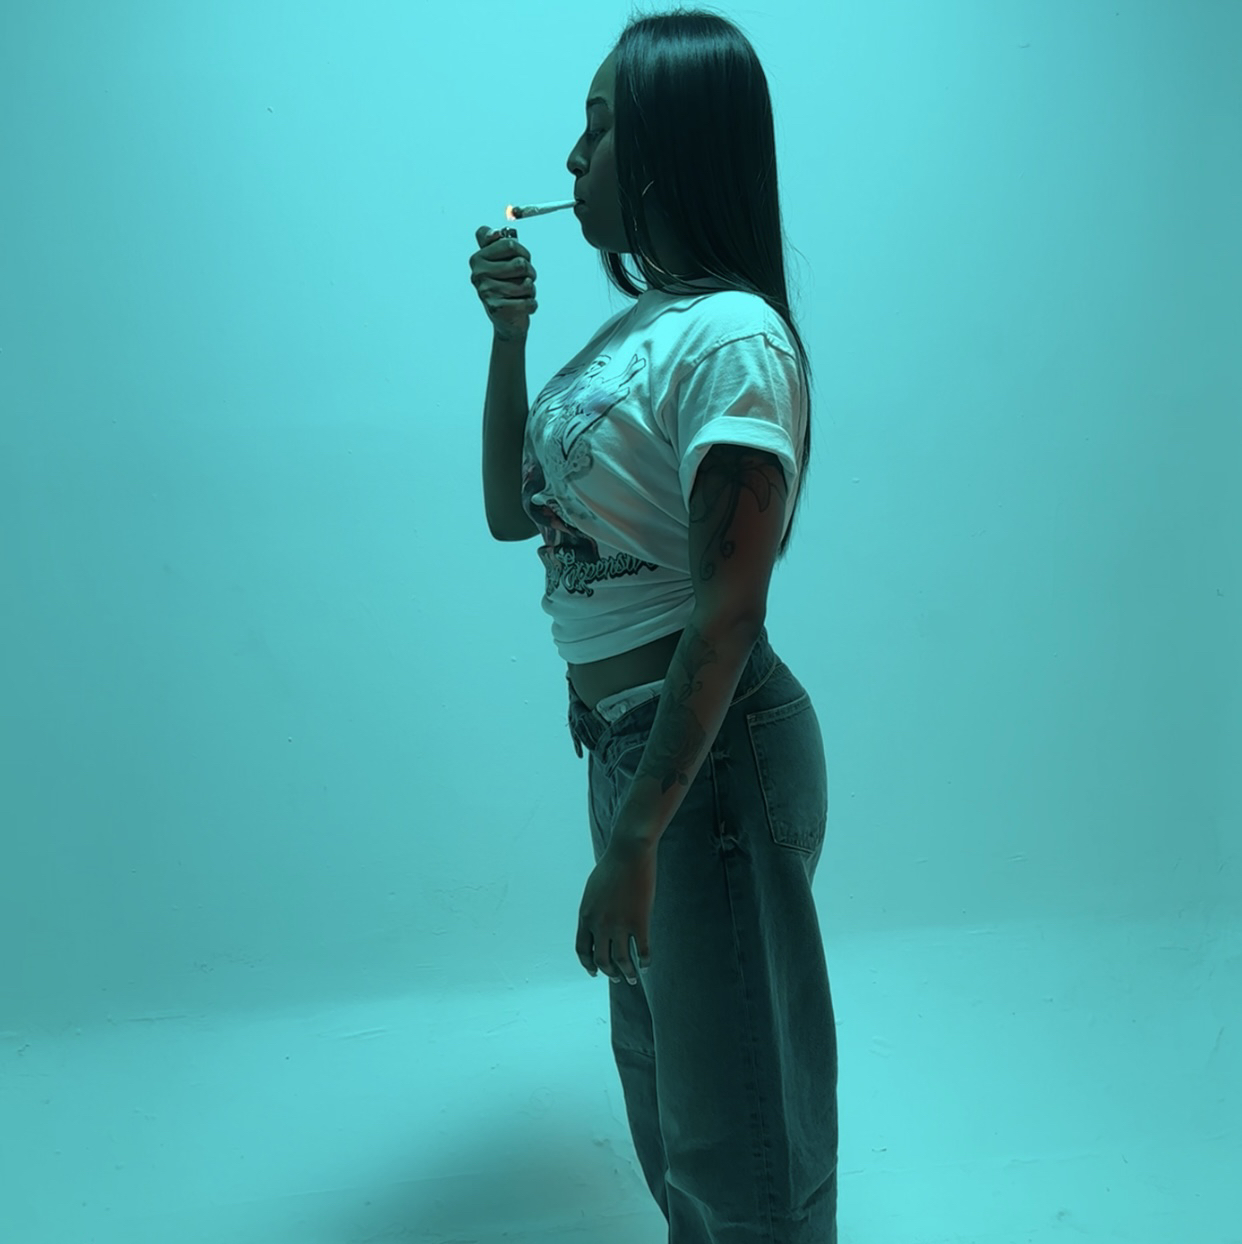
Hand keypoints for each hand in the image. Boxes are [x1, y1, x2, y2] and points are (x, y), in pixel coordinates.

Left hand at [576, 836, 656, 982]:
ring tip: (631, 978)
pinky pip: (642, 951)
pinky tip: (646, 965)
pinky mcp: (639, 922)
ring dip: (627, 973)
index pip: (582, 950)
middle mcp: (599, 924)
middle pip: (601, 959)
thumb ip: (592, 911)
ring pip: (622, 960)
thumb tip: (595, 926)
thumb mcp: (592, 890)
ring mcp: (619, 924)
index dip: (588, 964)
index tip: (594, 972)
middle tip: (616, 978)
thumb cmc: (612, 866)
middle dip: (609, 972)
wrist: (629, 853)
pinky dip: (644, 962)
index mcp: (585, 916)